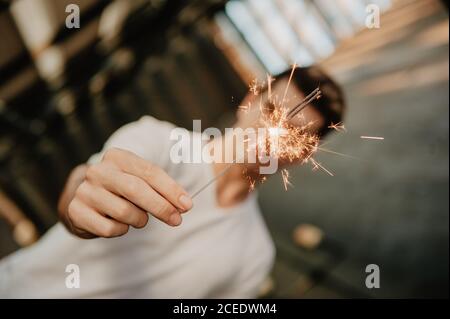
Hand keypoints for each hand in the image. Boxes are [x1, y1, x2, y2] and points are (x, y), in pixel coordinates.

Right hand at [59, 148, 192, 238]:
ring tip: (138, 217)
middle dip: (161, 207)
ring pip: (124, 212)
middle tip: (177, 220)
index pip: (150, 172)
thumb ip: (162, 189)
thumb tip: (184, 204)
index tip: (187, 205)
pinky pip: (109, 229)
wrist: (86, 198)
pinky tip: (119, 223)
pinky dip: (121, 230)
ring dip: (139, 219)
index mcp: (117, 157)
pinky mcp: (76, 211)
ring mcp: (85, 191)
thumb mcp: (141, 180)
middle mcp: (99, 171)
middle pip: (136, 190)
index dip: (171, 189)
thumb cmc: (122, 189)